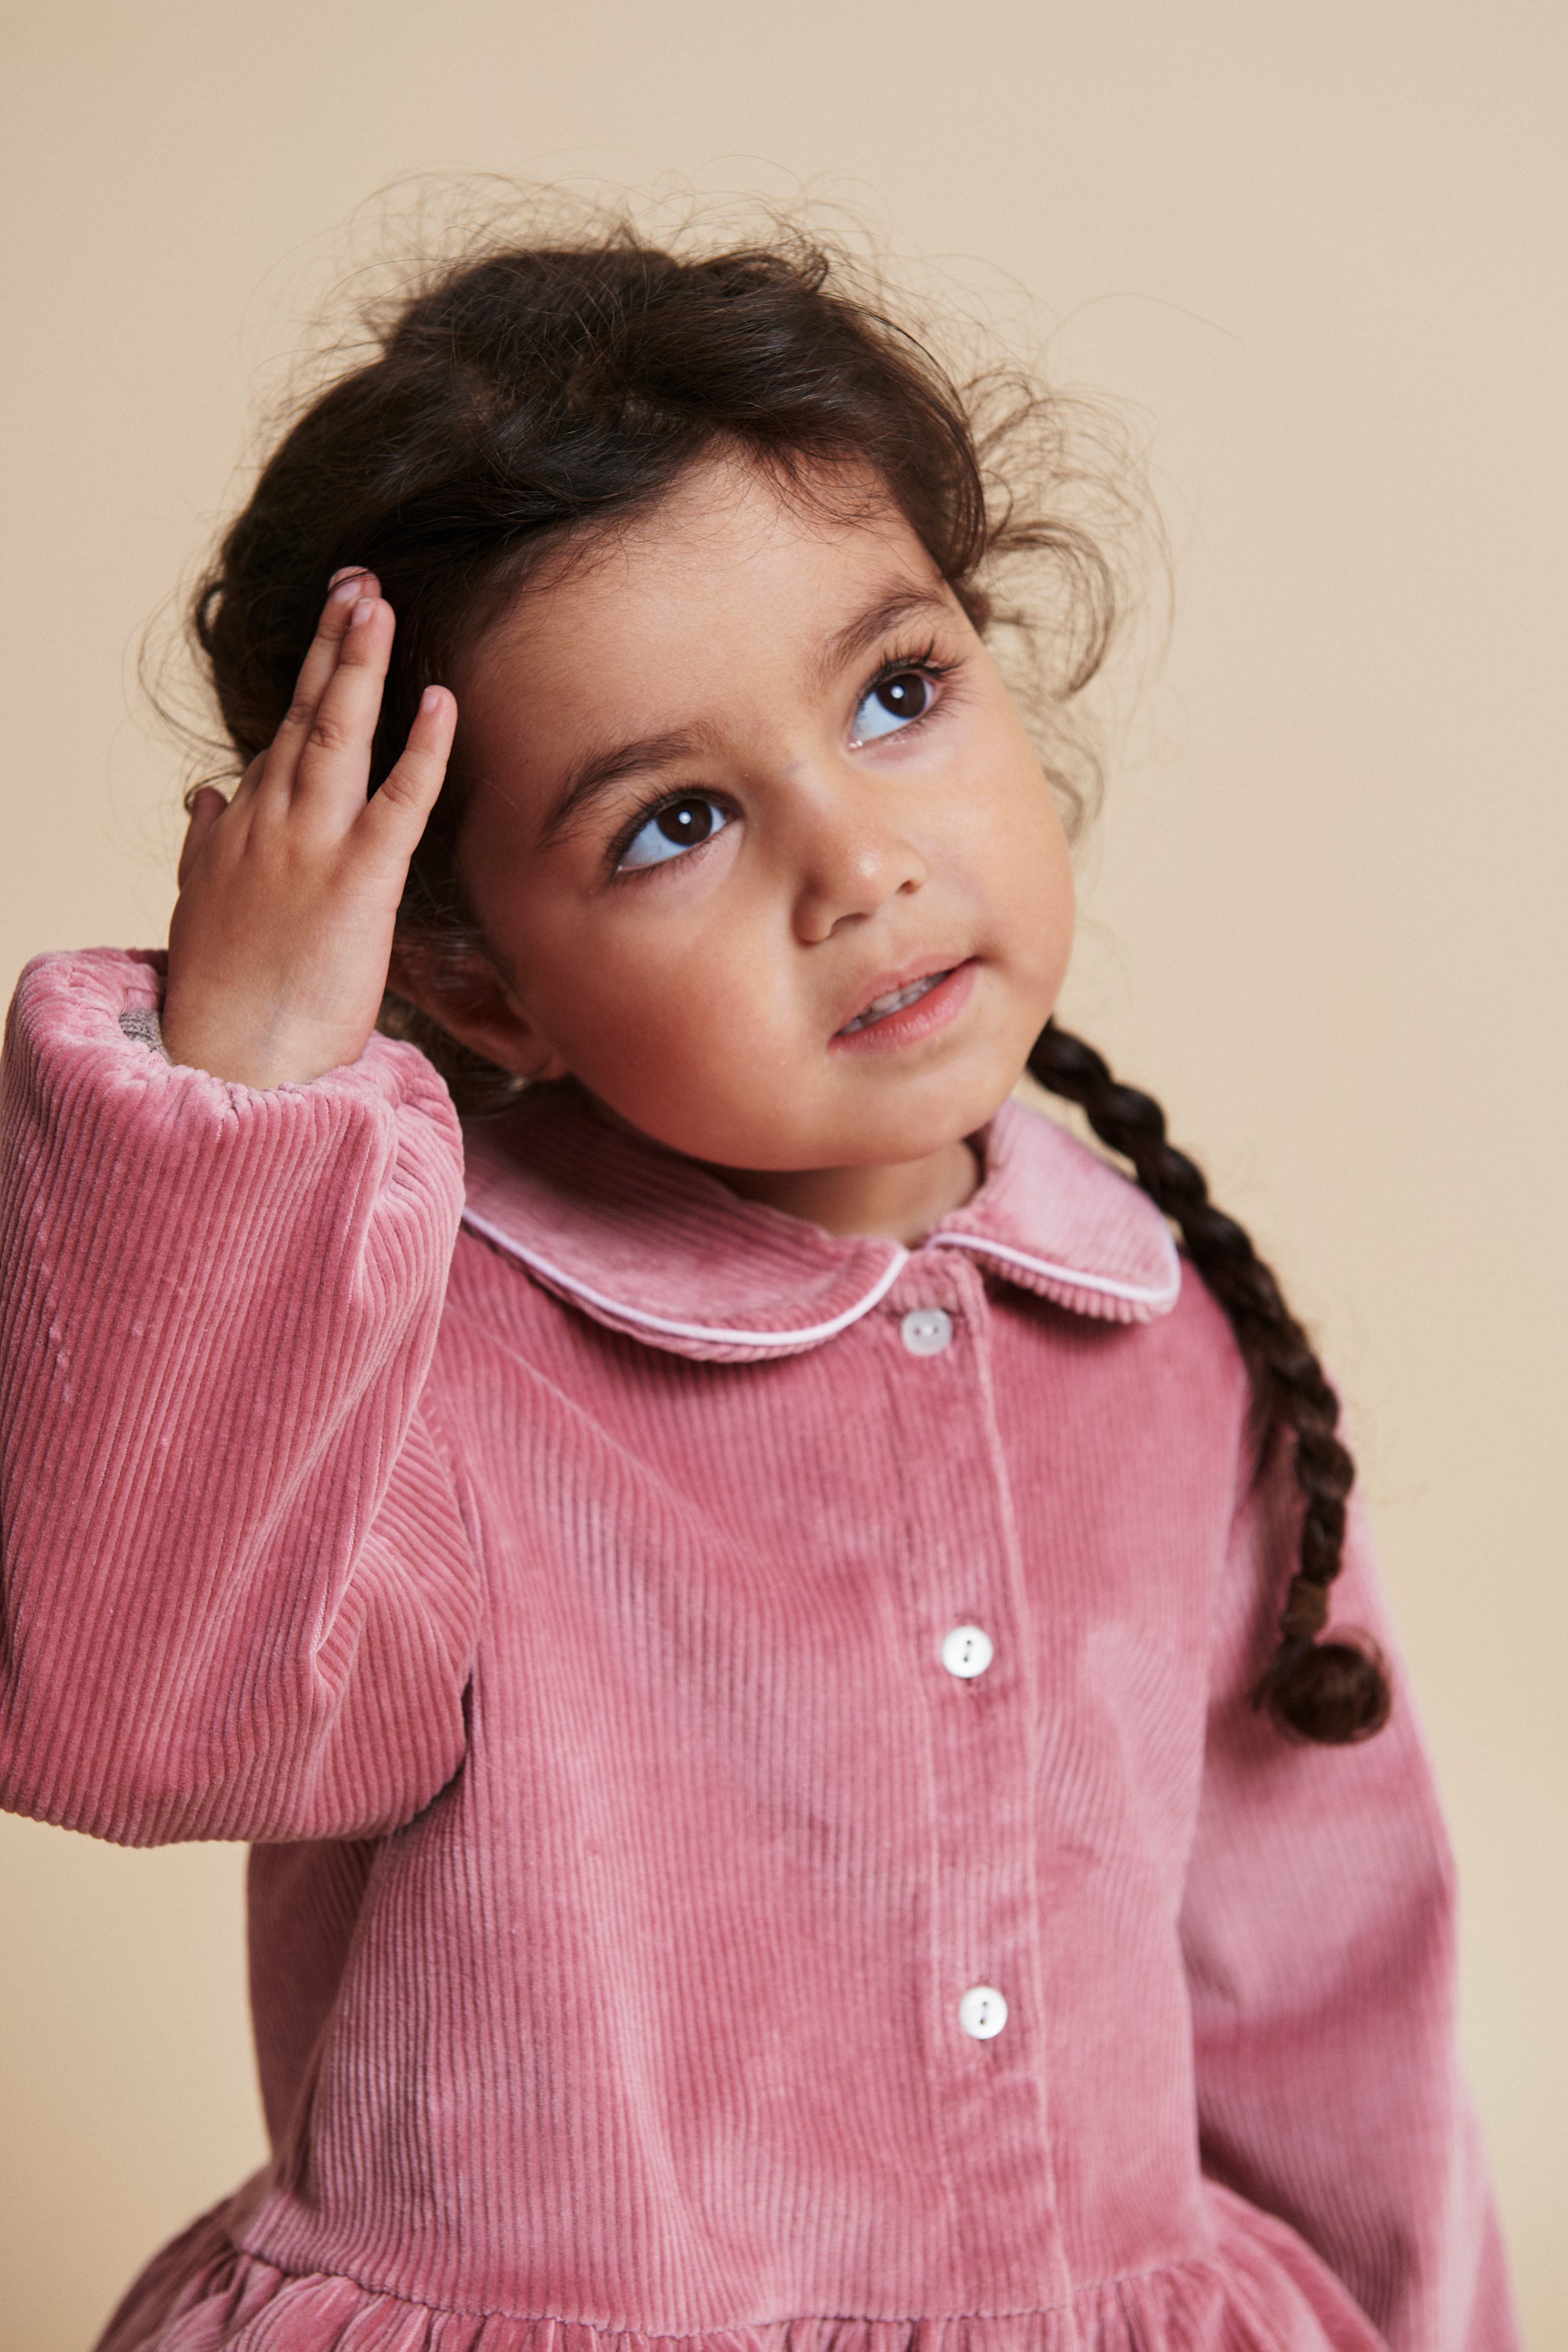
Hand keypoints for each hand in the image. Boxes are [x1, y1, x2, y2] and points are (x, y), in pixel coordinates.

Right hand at [161, 574, 456, 1086]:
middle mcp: (270, 821)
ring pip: (340, 735)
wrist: (231, 1056)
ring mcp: (312, 845)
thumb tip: (206, 794)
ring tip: (378, 603)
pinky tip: (439, 700)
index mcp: (241, 827)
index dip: (309, 678)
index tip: (331, 626)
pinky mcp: (358, 881)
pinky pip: (399, 802)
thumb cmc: (223, 994)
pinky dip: (422, 748)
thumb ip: (208, 843)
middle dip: (332, 643)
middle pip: (306, 714)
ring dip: (360, 664)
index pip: (281, 737)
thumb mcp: (202, 904)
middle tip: (359, 583)